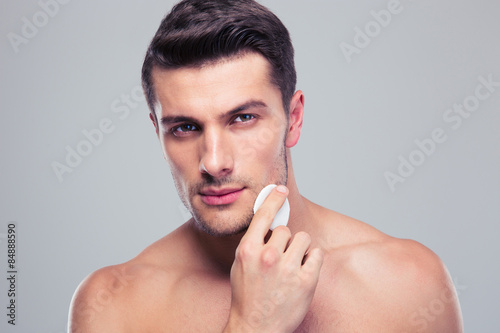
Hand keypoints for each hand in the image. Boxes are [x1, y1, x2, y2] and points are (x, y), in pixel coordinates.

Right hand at [224, 186, 322, 332]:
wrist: (256, 327)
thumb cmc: (247, 296)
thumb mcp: (241, 264)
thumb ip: (253, 242)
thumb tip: (269, 221)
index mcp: (248, 250)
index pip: (263, 215)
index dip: (274, 198)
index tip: (281, 189)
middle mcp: (268, 256)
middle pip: (286, 230)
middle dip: (285, 241)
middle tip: (279, 258)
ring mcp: (288, 269)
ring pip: (303, 239)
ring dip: (299, 248)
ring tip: (291, 265)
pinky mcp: (306, 281)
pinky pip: (316, 253)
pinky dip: (312, 259)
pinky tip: (303, 270)